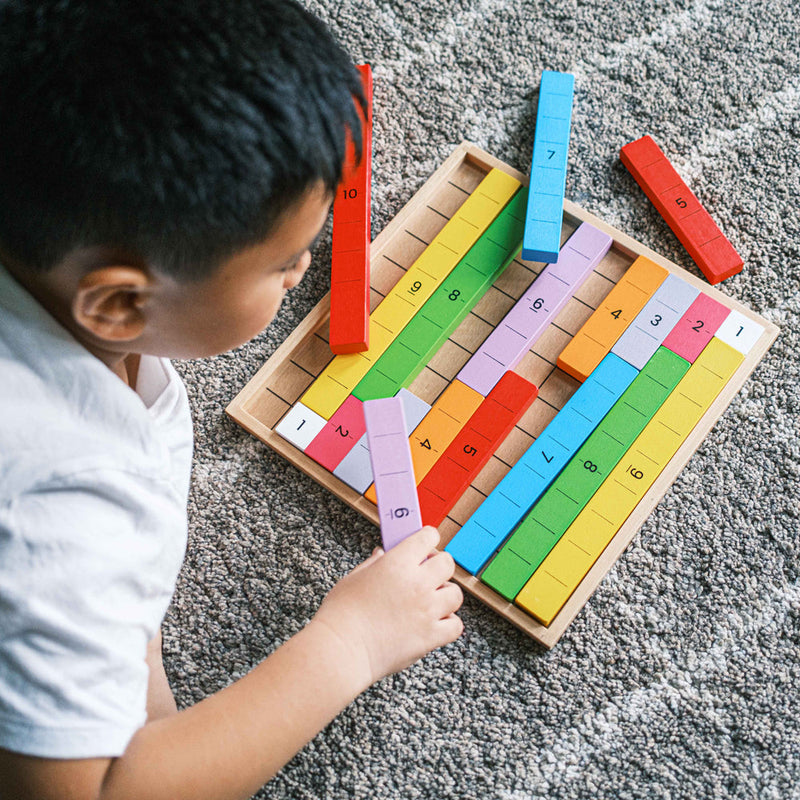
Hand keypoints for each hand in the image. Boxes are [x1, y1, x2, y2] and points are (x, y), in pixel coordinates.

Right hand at [311, 526, 462, 687]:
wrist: (342, 650)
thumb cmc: (342, 615)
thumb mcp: (354, 578)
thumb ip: (373, 564)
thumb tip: (382, 554)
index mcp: (397, 564)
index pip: (427, 537)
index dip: (427, 537)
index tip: (425, 542)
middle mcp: (417, 584)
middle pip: (447, 563)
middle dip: (439, 564)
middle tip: (427, 572)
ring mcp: (427, 611)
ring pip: (455, 593)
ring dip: (445, 594)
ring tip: (430, 599)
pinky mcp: (430, 636)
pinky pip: (455, 625)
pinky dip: (448, 623)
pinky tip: (434, 622)